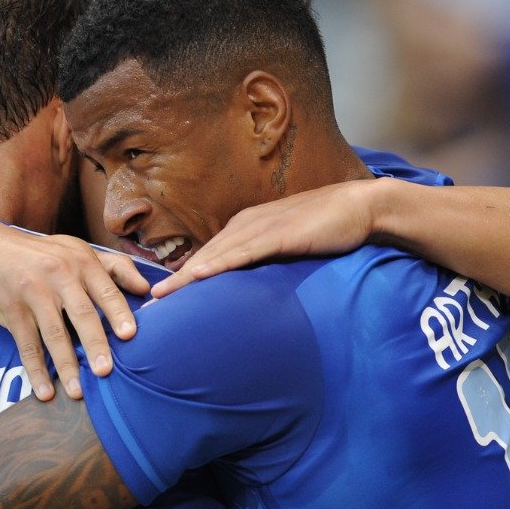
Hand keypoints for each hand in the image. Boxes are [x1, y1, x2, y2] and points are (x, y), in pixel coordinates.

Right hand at [0, 224, 149, 401]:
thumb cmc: (37, 252)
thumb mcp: (74, 249)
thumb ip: (113, 266)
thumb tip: (147, 288)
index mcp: (80, 261)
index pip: (105, 290)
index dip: (118, 313)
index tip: (130, 336)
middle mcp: (59, 275)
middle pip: (82, 314)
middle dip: (95, 344)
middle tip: (106, 371)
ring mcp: (33, 293)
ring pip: (54, 334)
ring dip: (66, 366)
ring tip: (78, 392)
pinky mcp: (11, 310)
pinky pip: (26, 344)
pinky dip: (35, 370)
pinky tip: (44, 391)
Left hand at [152, 179, 380, 297]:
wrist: (358, 206)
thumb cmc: (327, 227)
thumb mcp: (289, 244)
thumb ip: (268, 257)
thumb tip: (253, 282)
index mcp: (248, 226)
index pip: (211, 254)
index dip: (186, 275)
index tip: (164, 296)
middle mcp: (248, 224)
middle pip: (206, 255)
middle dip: (177, 280)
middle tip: (150, 302)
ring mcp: (262, 227)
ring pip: (218, 254)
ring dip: (189, 276)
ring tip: (164, 295)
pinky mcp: (280, 234)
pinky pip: (244, 253)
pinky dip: (220, 264)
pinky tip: (201, 275)